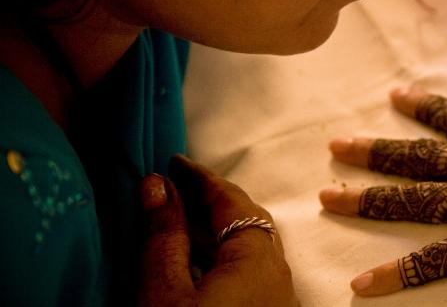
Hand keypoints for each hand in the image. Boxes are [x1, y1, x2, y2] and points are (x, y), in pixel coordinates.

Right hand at [138, 155, 297, 306]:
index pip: (232, 200)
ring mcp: (278, 300)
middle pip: (246, 222)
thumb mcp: (164, 294)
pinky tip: (194, 265)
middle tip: (173, 189)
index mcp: (259, 261)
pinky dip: (222, 259)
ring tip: (176, 224)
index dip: (200, 179)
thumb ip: (164, 238)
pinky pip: (249, 275)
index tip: (173, 163)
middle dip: (210, 202)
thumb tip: (158, 187)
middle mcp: (278, 277)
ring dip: (215, 233)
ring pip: (249, 250)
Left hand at [320, 66, 446, 295]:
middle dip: (376, 152)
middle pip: (424, 158)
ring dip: (370, 199)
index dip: (426, 106)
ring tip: (327, 196)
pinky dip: (401, 272)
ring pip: (421, 200)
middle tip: (333, 145)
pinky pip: (444, 259)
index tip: (395, 94)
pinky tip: (363, 282)